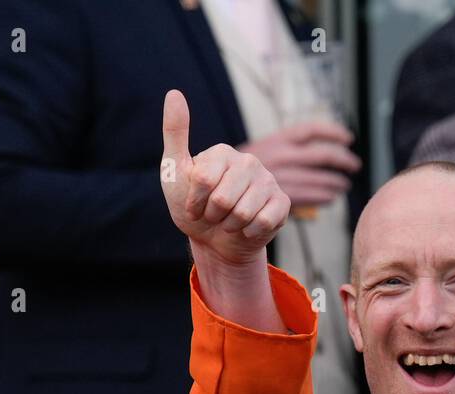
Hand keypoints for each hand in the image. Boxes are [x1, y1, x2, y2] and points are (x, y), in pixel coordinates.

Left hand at [161, 89, 290, 267]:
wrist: (213, 241)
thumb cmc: (192, 206)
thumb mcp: (174, 170)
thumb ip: (175, 132)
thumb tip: (174, 92)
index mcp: (223, 152)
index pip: (204, 180)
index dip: (194, 201)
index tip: (193, 204)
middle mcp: (249, 162)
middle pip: (224, 199)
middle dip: (212, 215)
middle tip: (213, 214)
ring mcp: (268, 182)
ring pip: (244, 213)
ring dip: (229, 226)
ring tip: (228, 220)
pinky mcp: (281, 203)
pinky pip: (263, 221)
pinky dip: (248, 232)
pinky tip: (246, 227)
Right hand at [238, 120, 359, 206]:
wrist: (211, 197)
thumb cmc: (236, 175)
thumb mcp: (254, 151)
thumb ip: (281, 148)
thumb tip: (313, 147)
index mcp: (276, 140)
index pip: (310, 130)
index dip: (332, 132)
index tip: (348, 137)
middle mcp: (281, 156)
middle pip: (322, 156)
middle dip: (342, 160)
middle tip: (354, 165)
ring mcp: (280, 179)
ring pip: (319, 179)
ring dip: (336, 182)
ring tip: (344, 185)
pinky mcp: (279, 200)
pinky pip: (310, 197)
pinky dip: (323, 197)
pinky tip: (331, 197)